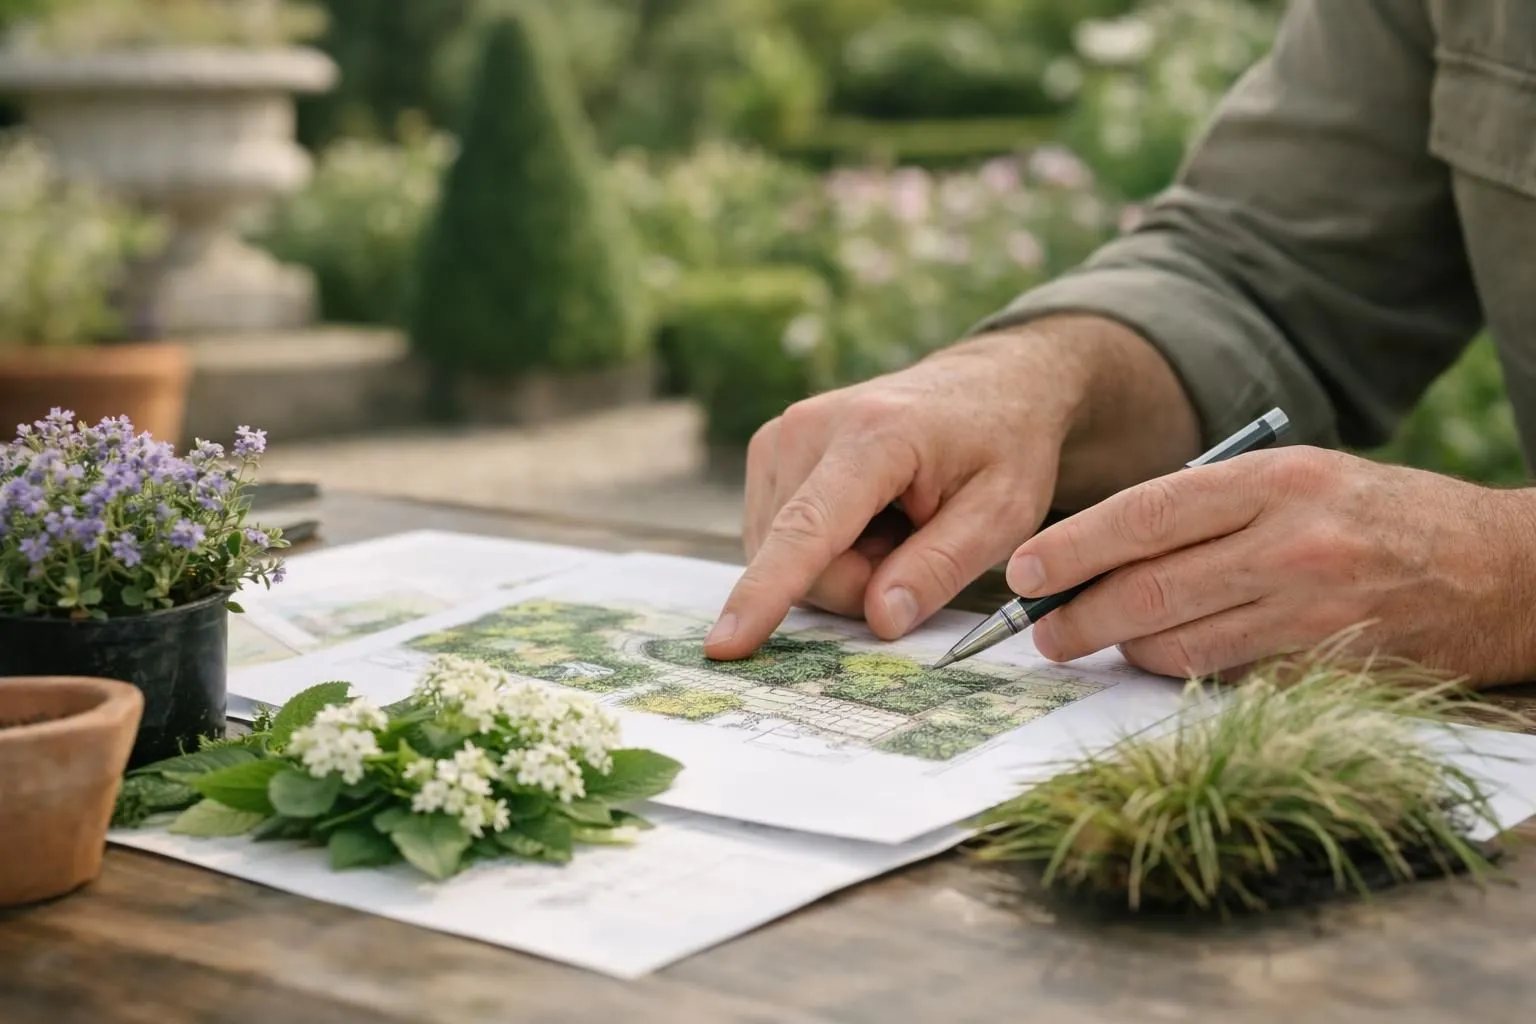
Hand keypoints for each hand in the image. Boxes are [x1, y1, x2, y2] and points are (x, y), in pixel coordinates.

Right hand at [704, 316, 1200, 659]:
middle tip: (919, 543)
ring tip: (897, 522)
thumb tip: (880, 619)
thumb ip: (941, 567)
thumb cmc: (1002, 447)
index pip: (807, 528)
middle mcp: (807, 428)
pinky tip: (869, 518)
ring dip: (844, 565)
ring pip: (783, 556)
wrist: (985, 385)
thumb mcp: (1003, 513)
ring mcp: (779, 437)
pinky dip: (828, 548)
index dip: (767, 592)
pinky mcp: (769, 452)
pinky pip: (779, 539)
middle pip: (801, 560)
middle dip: (860, 583)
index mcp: (873, 436)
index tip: (725, 643)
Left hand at [1006, 446, 1535, 686]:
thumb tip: (1104, 543)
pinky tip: (1173, 661)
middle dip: (1076, 615)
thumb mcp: (1300, 476)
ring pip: (1179, 647)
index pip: (1146, 515)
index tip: (1024, 569)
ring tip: (1102, 643)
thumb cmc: (1379, 515)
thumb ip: (1210, 504)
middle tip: (1041, 630)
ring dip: (1125, 651)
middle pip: (1149, 590)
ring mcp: (1313, 615)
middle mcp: (1291, 544)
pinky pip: (1227, 684)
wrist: (1502, 571)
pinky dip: (1187, 676)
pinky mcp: (1329, 672)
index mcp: (1275, 480)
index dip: (1074, 547)